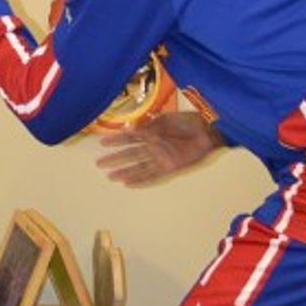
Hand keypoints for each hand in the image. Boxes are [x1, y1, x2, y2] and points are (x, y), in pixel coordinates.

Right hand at [96, 111, 223, 185]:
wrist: (206, 130)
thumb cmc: (187, 122)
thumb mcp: (164, 121)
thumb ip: (147, 128)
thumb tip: (129, 131)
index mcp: (151, 133)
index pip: (129, 138)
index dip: (116, 141)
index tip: (102, 143)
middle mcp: (153, 147)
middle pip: (130, 155)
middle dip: (115, 159)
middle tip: (99, 164)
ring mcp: (160, 158)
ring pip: (137, 167)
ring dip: (123, 172)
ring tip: (110, 176)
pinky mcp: (169, 167)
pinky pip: (151, 175)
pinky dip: (139, 180)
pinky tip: (128, 184)